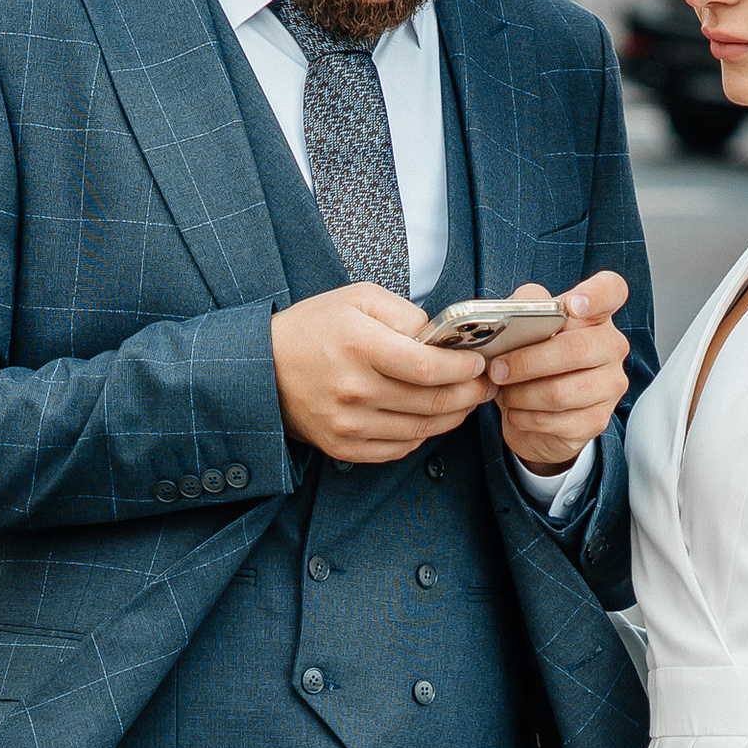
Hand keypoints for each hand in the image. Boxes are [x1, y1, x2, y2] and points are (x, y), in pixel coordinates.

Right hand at [269, 281, 490, 462]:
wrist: (263, 369)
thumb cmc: (313, 328)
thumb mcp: (357, 298)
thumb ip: (404, 312)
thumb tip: (440, 337)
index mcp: (360, 346)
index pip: (430, 367)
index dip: (464, 369)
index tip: (478, 363)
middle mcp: (355, 390)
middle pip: (432, 402)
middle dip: (469, 395)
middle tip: (485, 386)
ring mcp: (349, 424)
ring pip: (421, 429)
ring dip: (453, 417)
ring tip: (465, 402)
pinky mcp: (344, 446)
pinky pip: (399, 449)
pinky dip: (422, 436)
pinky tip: (430, 419)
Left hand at [486, 272, 631, 473]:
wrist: (537, 414)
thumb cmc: (534, 363)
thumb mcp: (526, 329)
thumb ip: (523, 307)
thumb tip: (515, 308)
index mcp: (596, 316)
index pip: (611, 291)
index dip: (595, 295)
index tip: (573, 306)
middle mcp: (611, 348)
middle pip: (576, 349)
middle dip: (527, 361)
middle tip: (498, 369)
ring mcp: (609, 386)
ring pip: (561, 392)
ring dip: (521, 394)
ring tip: (505, 392)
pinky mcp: (597, 420)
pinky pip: (555, 420)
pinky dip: (525, 417)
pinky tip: (517, 411)